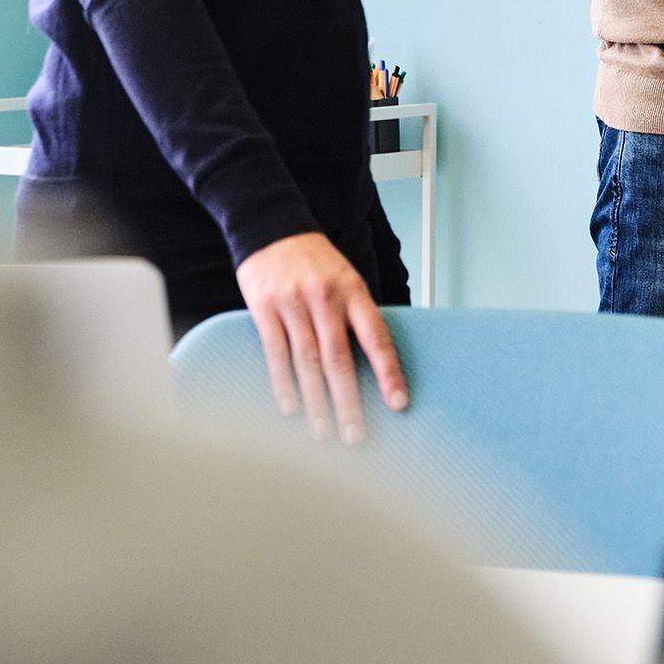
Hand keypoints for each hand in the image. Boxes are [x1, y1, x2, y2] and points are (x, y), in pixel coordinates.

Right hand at [234, 231, 408, 443]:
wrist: (271, 227)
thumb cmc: (314, 260)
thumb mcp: (345, 277)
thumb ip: (355, 315)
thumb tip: (371, 363)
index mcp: (353, 290)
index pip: (376, 337)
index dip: (388, 372)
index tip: (398, 403)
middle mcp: (325, 298)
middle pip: (339, 359)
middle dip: (349, 402)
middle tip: (355, 436)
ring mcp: (294, 303)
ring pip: (308, 362)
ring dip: (317, 403)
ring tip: (324, 432)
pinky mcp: (265, 308)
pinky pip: (277, 354)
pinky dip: (284, 384)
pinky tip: (291, 408)